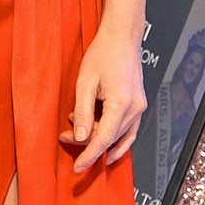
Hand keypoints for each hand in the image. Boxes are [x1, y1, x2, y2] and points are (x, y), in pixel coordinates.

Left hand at [61, 19, 146, 172]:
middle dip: (87, 143)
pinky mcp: (139, 104)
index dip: (89, 156)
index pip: (104, 140)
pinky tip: (98, 136)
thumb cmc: (103, 53)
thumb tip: (80, 136)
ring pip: (119, 137)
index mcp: (121, 104)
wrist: (122, 37)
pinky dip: (113, 137)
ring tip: (76, 132)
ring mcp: (139, 107)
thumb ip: (83, 112)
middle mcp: (135, 109)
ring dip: (98, 139)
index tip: (77, 168)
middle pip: (110, 139)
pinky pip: (128, 130)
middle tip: (65, 136)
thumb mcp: (85, 82)